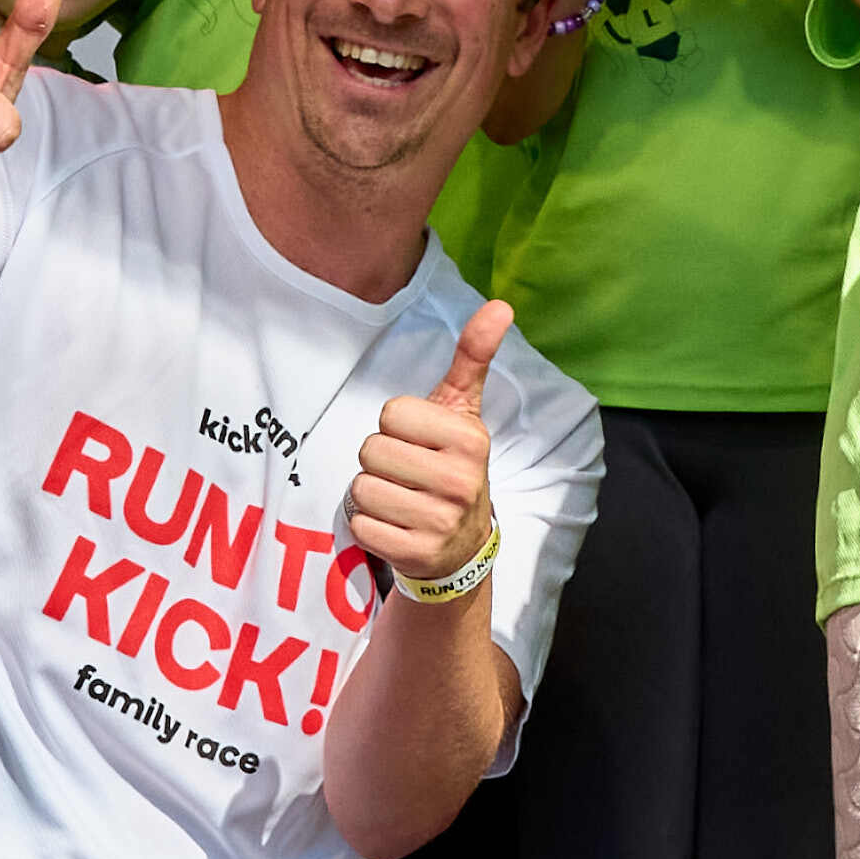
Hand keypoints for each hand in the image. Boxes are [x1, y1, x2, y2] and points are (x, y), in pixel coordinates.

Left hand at [343, 300, 510, 591]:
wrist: (462, 545)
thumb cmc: (451, 464)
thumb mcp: (463, 412)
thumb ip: (473, 357)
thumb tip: (500, 305)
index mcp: (469, 438)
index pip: (390, 413)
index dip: (396, 426)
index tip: (418, 442)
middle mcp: (459, 481)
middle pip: (371, 451)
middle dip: (380, 461)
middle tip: (407, 473)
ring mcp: (438, 521)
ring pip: (361, 488)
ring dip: (371, 494)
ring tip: (400, 499)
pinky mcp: (414, 553)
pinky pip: (359, 526)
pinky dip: (368, 526)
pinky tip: (395, 526)